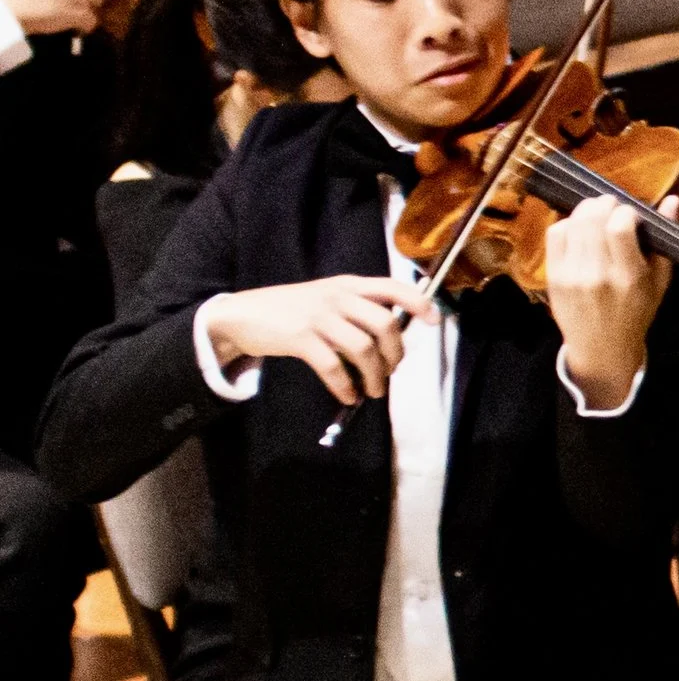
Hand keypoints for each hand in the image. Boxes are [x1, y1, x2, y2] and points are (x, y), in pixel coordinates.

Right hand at [207, 273, 423, 403]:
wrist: (243, 315)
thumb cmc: (292, 310)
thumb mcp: (327, 299)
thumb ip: (357, 310)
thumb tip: (391, 340)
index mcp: (349, 285)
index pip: (393, 287)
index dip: (418, 302)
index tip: (434, 321)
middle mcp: (338, 297)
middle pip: (385, 324)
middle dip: (395, 355)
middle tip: (390, 373)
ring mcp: (319, 316)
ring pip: (363, 349)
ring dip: (374, 377)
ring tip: (371, 391)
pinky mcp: (300, 338)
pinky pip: (333, 366)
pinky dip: (345, 386)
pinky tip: (347, 396)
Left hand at [544, 192, 667, 409]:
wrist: (602, 349)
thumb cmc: (637, 313)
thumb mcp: (659, 282)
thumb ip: (665, 241)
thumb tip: (673, 200)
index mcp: (629, 277)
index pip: (620, 225)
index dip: (627, 211)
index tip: (632, 217)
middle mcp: (598, 274)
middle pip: (593, 217)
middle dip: (605, 204)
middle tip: (613, 209)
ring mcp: (572, 275)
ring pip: (574, 221)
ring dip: (587, 210)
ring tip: (597, 216)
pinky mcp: (554, 276)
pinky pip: (555, 233)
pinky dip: (568, 224)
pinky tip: (579, 231)